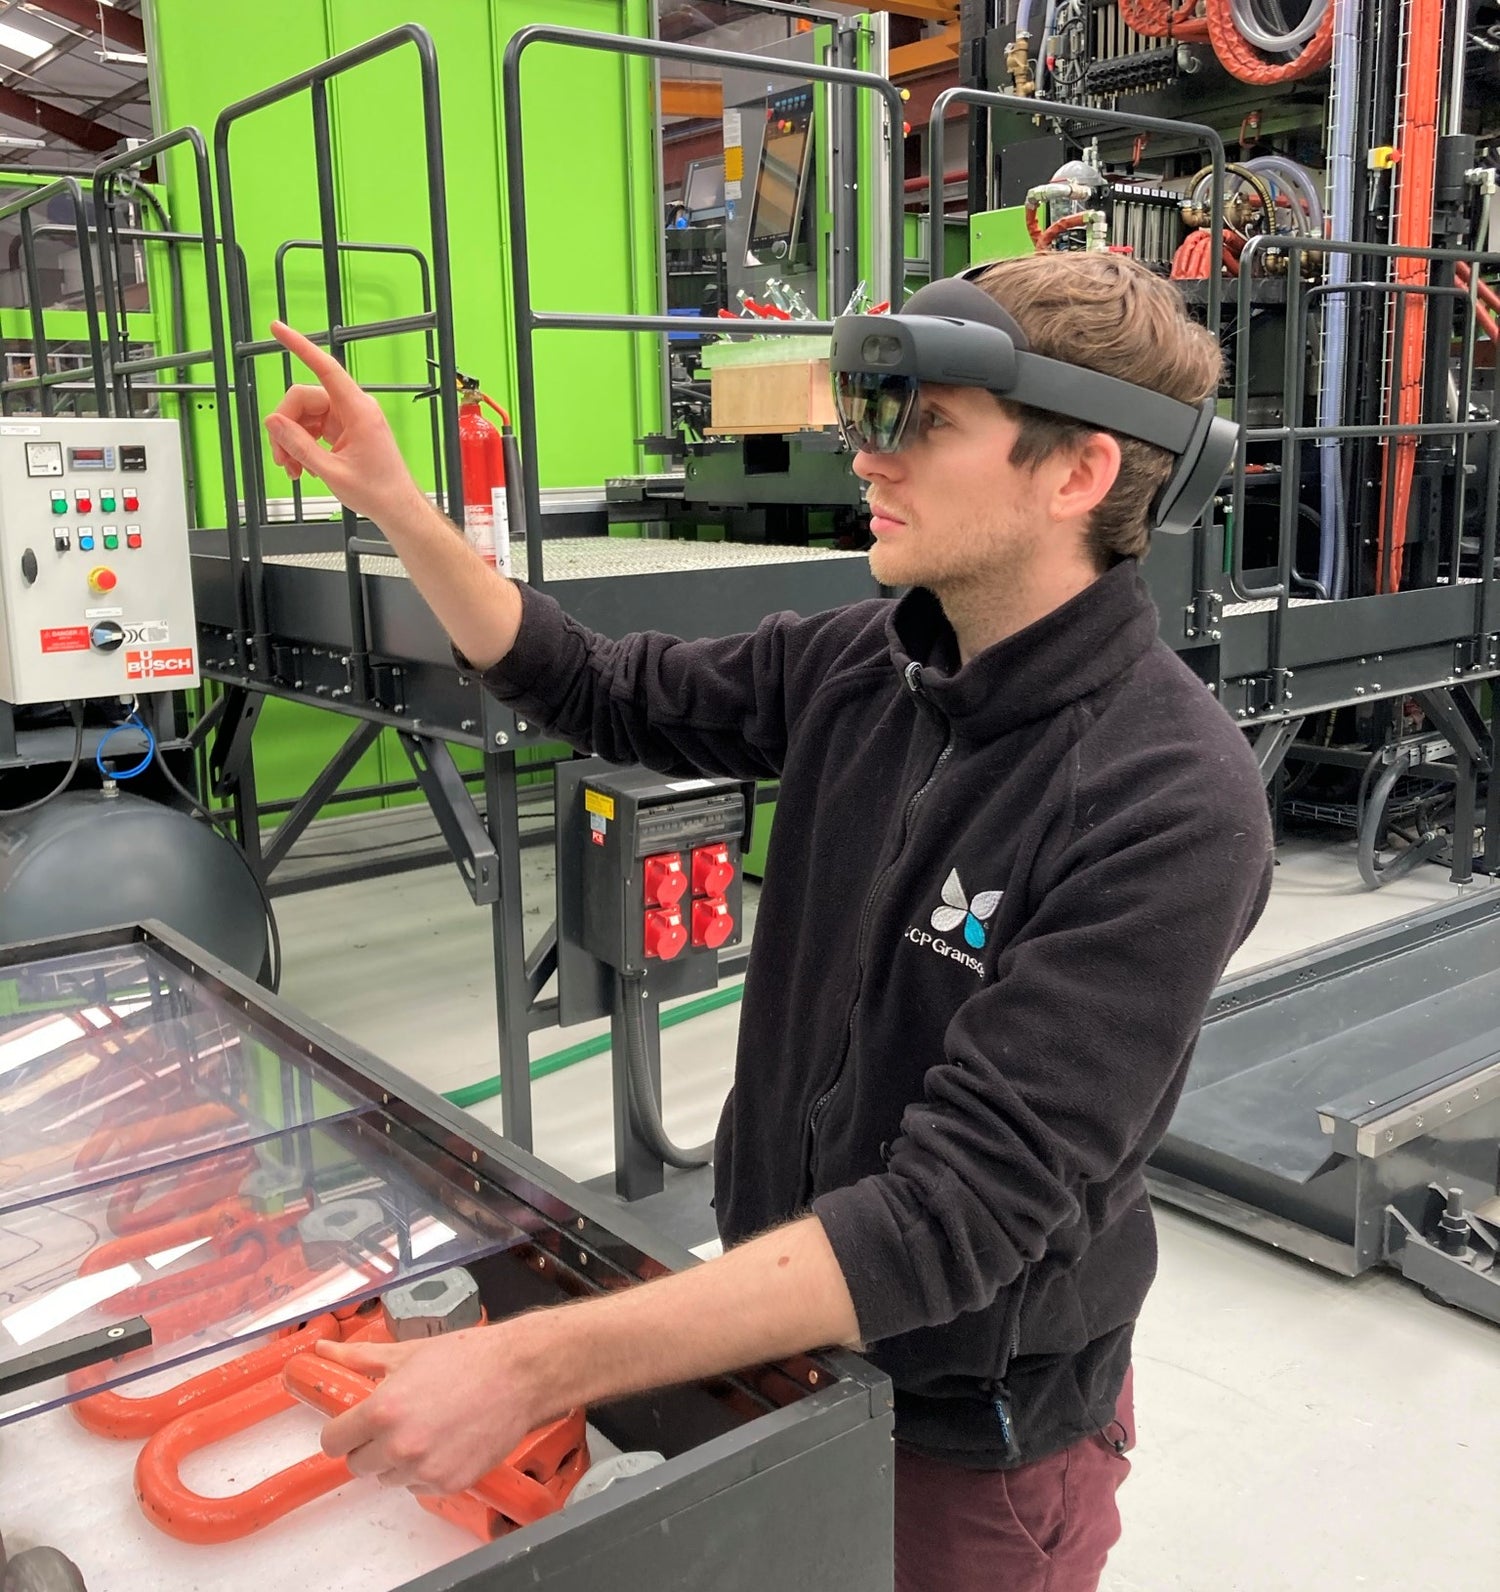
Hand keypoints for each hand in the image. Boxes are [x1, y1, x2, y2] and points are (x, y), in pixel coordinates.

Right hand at [264, 322, 426, 526]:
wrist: (397, 508)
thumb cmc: (378, 492)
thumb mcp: (331, 471)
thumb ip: (299, 445)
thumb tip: (274, 422)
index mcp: (358, 411)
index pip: (325, 368)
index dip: (299, 346)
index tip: (277, 329)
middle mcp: (354, 408)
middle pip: (304, 399)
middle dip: (286, 427)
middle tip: (280, 458)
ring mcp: (349, 418)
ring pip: (306, 415)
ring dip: (292, 440)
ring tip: (292, 469)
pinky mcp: (345, 429)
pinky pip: (314, 427)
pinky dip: (303, 445)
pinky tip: (302, 466)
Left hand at [314, 1326, 542, 1494]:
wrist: (519, 1375)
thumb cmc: (468, 1359)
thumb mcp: (408, 1353)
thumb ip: (359, 1358)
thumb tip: (323, 1351)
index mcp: (382, 1411)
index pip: (333, 1442)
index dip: (342, 1432)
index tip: (355, 1425)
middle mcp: (399, 1446)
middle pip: (358, 1465)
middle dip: (371, 1445)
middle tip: (398, 1421)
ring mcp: (424, 1470)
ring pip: (388, 1478)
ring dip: (398, 1460)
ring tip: (428, 1428)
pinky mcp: (448, 1484)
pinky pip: (419, 1487)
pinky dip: (427, 1470)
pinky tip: (446, 1441)